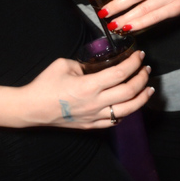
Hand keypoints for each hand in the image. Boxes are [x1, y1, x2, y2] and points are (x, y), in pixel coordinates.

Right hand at [20, 51, 152, 129]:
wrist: (31, 108)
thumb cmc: (44, 85)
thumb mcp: (63, 64)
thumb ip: (83, 64)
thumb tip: (95, 66)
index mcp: (89, 85)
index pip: (121, 73)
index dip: (134, 63)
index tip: (139, 55)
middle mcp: (96, 103)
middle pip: (130, 91)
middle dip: (142, 78)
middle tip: (146, 69)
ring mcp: (94, 116)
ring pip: (128, 110)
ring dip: (142, 98)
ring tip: (148, 89)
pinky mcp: (90, 125)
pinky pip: (115, 121)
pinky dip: (127, 113)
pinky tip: (130, 106)